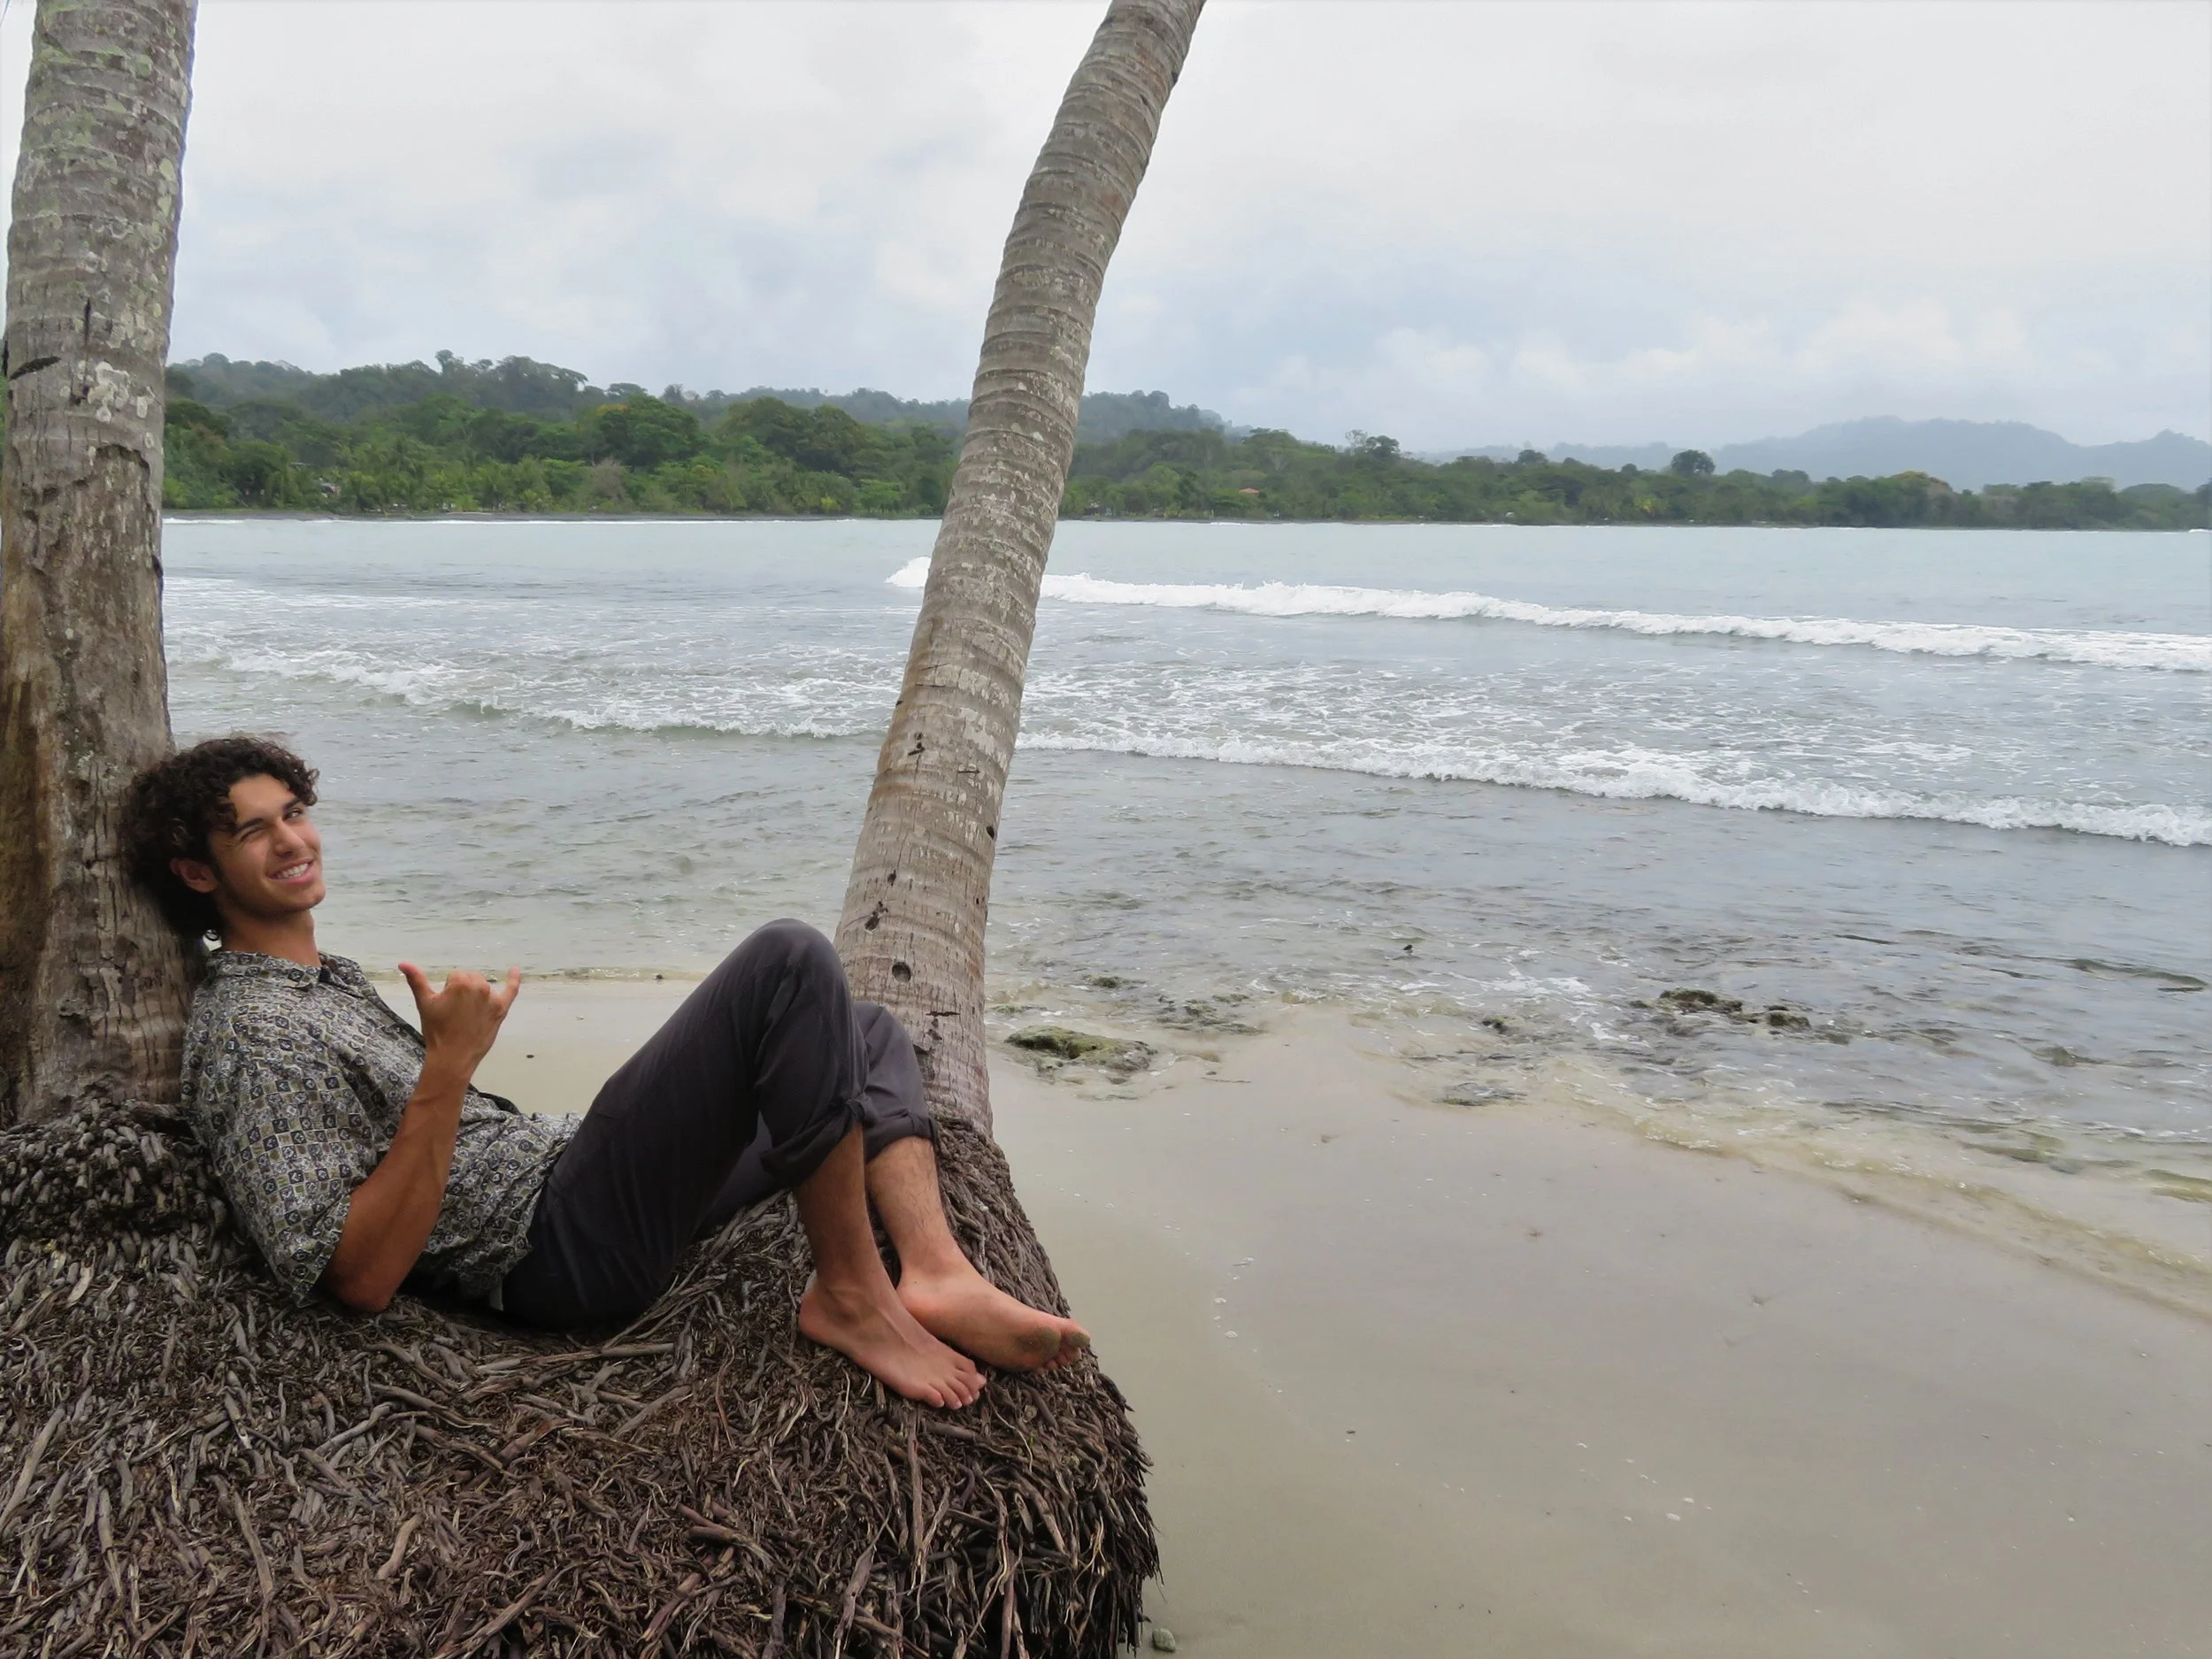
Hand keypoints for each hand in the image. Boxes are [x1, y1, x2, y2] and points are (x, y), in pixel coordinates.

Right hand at [397, 962, 520, 1077]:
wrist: (453, 1057)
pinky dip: (514, 979)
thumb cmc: (436, 1030)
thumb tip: (403, 963)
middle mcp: (479, 986)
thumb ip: (416, 980)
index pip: (454, 976)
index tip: (446, 1007)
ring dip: (476, 993)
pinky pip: (511, 990)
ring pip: (483, 985)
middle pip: (469, 979)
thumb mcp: (424, 1003)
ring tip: (467, 1014)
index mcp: (460, 982)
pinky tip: (515, 970)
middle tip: (455, 1012)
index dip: (448, 990)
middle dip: (461, 990)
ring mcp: (492, 998)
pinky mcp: (501, 1009)